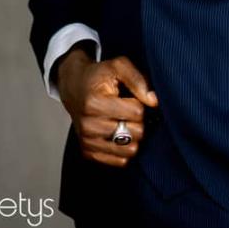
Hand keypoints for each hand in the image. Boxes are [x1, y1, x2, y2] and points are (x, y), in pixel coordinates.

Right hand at [56, 49, 157, 166]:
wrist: (74, 86)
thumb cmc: (98, 76)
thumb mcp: (118, 66)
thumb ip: (138, 80)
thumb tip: (154, 101)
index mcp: (94, 103)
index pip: (136, 112)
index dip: (139, 103)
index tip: (130, 97)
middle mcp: (88, 126)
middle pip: (136, 133)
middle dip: (138, 120)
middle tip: (127, 109)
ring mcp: (87, 142)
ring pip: (130, 150)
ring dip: (133, 136)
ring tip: (123, 121)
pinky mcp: (88, 153)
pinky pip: (120, 161)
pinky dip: (124, 149)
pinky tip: (118, 133)